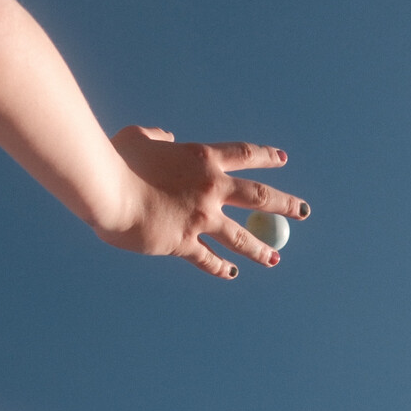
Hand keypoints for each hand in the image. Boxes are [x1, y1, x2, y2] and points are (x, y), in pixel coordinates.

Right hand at [101, 126, 309, 279]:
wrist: (106, 189)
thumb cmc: (115, 159)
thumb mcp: (137, 138)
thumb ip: (158, 138)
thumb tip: (168, 137)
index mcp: (202, 158)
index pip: (244, 155)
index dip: (266, 157)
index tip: (283, 160)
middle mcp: (210, 188)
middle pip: (258, 197)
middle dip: (285, 205)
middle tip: (304, 212)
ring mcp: (200, 217)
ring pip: (241, 236)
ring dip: (260, 249)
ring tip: (275, 258)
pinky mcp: (184, 242)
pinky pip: (207, 259)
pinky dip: (219, 268)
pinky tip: (231, 273)